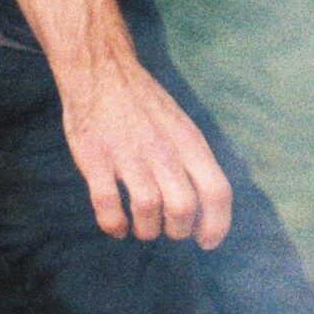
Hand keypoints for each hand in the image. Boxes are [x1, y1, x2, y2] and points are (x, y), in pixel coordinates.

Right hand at [58, 59, 234, 246]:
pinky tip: (117, 226)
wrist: (101, 71)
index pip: (217, 190)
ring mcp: (129, 154)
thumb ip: (194, 159)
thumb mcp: (182, 124)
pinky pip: (107, 204)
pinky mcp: (96, 159)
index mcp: (189, 142)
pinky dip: (114, 224)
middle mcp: (163, 149)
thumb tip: (208, 201)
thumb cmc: (144, 103)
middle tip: (169, 230)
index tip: (208, 242)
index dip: (217, 223)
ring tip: (143, 228)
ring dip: (147, 230)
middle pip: (184, 207)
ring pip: (148, 209)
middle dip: (179, 230)